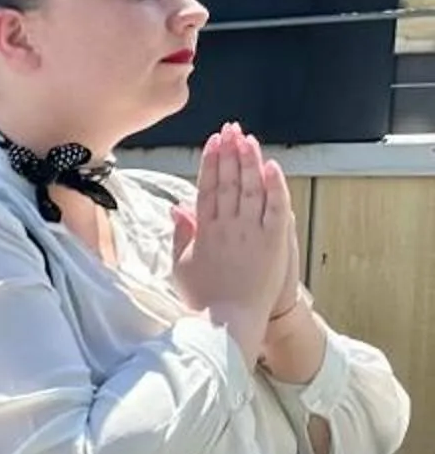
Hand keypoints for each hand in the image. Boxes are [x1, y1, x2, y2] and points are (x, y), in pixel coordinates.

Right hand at [169, 125, 290, 356]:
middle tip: (231, 130)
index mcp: (203, 231)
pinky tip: (272, 166)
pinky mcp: (272, 242)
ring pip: (251, 189)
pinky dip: (275, 186)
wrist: (226, 323)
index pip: (206, 188)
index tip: (212, 142)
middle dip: (229, 153)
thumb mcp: (182, 266)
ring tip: (248, 139)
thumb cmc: (203, 299)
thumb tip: (177, 209)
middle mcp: (227, 227)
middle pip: (229, 181)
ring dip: (250, 161)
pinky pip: (275, 208)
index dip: (210, 163)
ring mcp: (250, 233)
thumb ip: (181, 235)